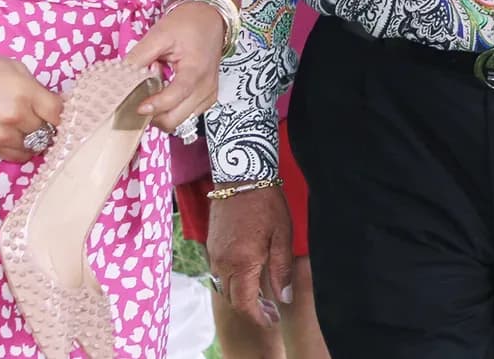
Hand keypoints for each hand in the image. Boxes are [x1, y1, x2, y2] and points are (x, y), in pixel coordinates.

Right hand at [0, 48, 64, 161]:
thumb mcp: (15, 68)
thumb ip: (36, 88)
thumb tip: (55, 104)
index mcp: (26, 93)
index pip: (60, 113)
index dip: (65, 112)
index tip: (66, 110)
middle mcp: (16, 118)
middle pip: (50, 132)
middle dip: (52, 125)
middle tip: (49, 117)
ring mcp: (2, 135)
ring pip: (35, 147)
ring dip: (38, 138)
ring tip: (33, 125)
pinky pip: (17, 157)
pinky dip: (23, 149)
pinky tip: (20, 136)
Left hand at [127, 0, 225, 131]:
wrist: (209, 17)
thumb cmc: (187, 24)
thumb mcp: (159, 34)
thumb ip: (139, 57)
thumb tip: (119, 76)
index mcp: (195, 70)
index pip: (174, 98)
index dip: (154, 106)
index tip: (137, 106)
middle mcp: (205, 87)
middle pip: (175, 119)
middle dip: (154, 114)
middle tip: (141, 97)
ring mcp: (208, 94)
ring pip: (180, 121)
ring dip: (163, 112)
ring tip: (156, 89)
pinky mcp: (207, 97)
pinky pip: (186, 115)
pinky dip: (172, 109)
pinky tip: (166, 91)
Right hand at [207, 186, 293, 327]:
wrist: (241, 175)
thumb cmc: (266, 203)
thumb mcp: (282, 235)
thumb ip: (281, 269)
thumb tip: (283, 297)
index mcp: (242, 263)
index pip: (244, 303)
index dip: (258, 316)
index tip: (271, 319)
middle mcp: (223, 262)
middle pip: (232, 297)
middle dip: (249, 307)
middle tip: (268, 308)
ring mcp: (214, 252)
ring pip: (223, 285)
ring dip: (238, 293)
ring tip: (258, 292)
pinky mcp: (211, 243)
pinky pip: (218, 270)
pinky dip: (231, 278)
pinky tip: (245, 271)